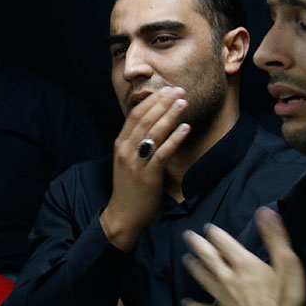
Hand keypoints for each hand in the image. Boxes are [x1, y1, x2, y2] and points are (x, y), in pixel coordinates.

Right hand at [101, 86, 191, 251]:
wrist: (123, 215)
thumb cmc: (129, 188)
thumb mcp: (129, 161)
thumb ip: (138, 143)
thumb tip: (155, 124)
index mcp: (120, 144)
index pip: (135, 115)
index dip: (152, 100)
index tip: (168, 90)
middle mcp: (126, 151)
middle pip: (146, 119)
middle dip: (164, 102)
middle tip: (179, 89)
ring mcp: (136, 163)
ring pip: (154, 132)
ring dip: (170, 115)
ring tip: (184, 102)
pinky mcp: (148, 176)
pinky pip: (163, 153)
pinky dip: (174, 138)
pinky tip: (185, 127)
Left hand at [181, 208, 305, 305]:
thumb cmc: (283, 297)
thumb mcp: (287, 263)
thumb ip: (274, 237)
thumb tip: (264, 211)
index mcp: (243, 263)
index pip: (224, 243)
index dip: (215, 233)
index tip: (207, 227)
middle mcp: (227, 277)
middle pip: (208, 258)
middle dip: (197, 245)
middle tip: (187, 236)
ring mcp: (221, 298)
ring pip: (203, 279)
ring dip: (194, 268)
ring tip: (185, 259)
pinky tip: (186, 303)